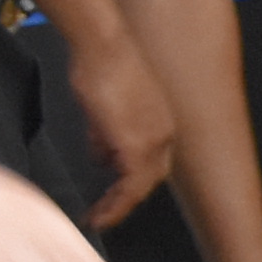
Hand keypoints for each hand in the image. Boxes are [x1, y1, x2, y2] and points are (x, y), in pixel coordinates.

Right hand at [67, 27, 182, 225]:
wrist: (102, 43)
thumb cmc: (100, 65)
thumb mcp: (104, 107)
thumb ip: (106, 134)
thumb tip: (101, 154)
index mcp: (160, 121)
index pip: (152, 162)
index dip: (133, 182)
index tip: (115, 195)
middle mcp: (163, 132)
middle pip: (150, 178)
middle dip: (126, 199)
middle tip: (104, 214)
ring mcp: (152, 138)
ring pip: (140, 187)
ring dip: (117, 204)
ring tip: (97, 217)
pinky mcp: (136, 144)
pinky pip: (130, 188)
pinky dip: (115, 206)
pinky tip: (100, 216)